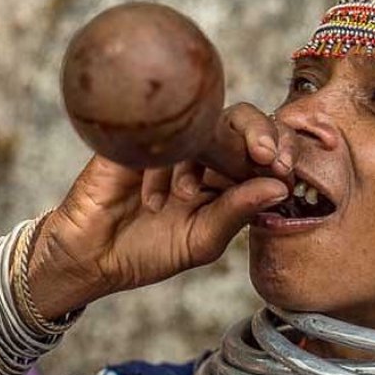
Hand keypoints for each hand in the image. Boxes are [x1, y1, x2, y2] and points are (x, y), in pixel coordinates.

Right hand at [28, 103, 294, 318]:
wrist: (90, 257)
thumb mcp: (202, 240)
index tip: (284, 169)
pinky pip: (159, 132)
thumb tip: (281, 186)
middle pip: (242, 117)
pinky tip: (153, 200)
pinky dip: (163, 166)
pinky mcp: (133, 137)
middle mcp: (200, 151)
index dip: (282, 147)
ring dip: (202, 162)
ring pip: (203, 119)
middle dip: (260, 132)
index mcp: (225, 174)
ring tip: (184, 199)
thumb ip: (239, 212)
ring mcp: (167, 140)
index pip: (264, 145)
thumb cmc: (147, 251)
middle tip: (266, 158)